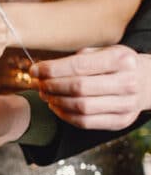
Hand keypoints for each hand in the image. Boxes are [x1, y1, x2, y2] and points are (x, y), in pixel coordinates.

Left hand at [31, 45, 150, 129]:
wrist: (148, 82)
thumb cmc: (117, 64)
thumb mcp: (103, 52)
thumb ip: (76, 58)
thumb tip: (42, 69)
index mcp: (121, 60)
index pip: (79, 66)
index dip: (51, 69)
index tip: (34, 69)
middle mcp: (127, 83)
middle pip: (78, 87)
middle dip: (51, 86)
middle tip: (37, 83)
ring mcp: (126, 105)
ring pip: (80, 107)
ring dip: (55, 101)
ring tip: (45, 94)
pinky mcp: (120, 121)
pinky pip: (85, 122)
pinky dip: (64, 115)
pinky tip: (55, 106)